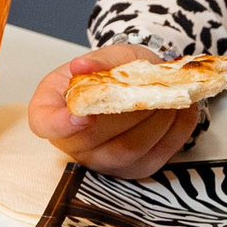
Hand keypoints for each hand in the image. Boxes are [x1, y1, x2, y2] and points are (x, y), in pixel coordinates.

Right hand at [27, 42, 199, 178]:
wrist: (138, 84)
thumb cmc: (114, 71)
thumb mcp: (108, 57)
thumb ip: (98, 63)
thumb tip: (81, 67)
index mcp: (51, 109)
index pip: (45, 124)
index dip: (61, 124)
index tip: (82, 115)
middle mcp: (71, 142)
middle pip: (92, 139)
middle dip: (126, 114)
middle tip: (149, 92)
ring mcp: (102, 161)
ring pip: (127, 150)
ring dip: (154, 123)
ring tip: (171, 99)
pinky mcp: (134, 169)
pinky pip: (154, 156)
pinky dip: (173, 133)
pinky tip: (181, 111)